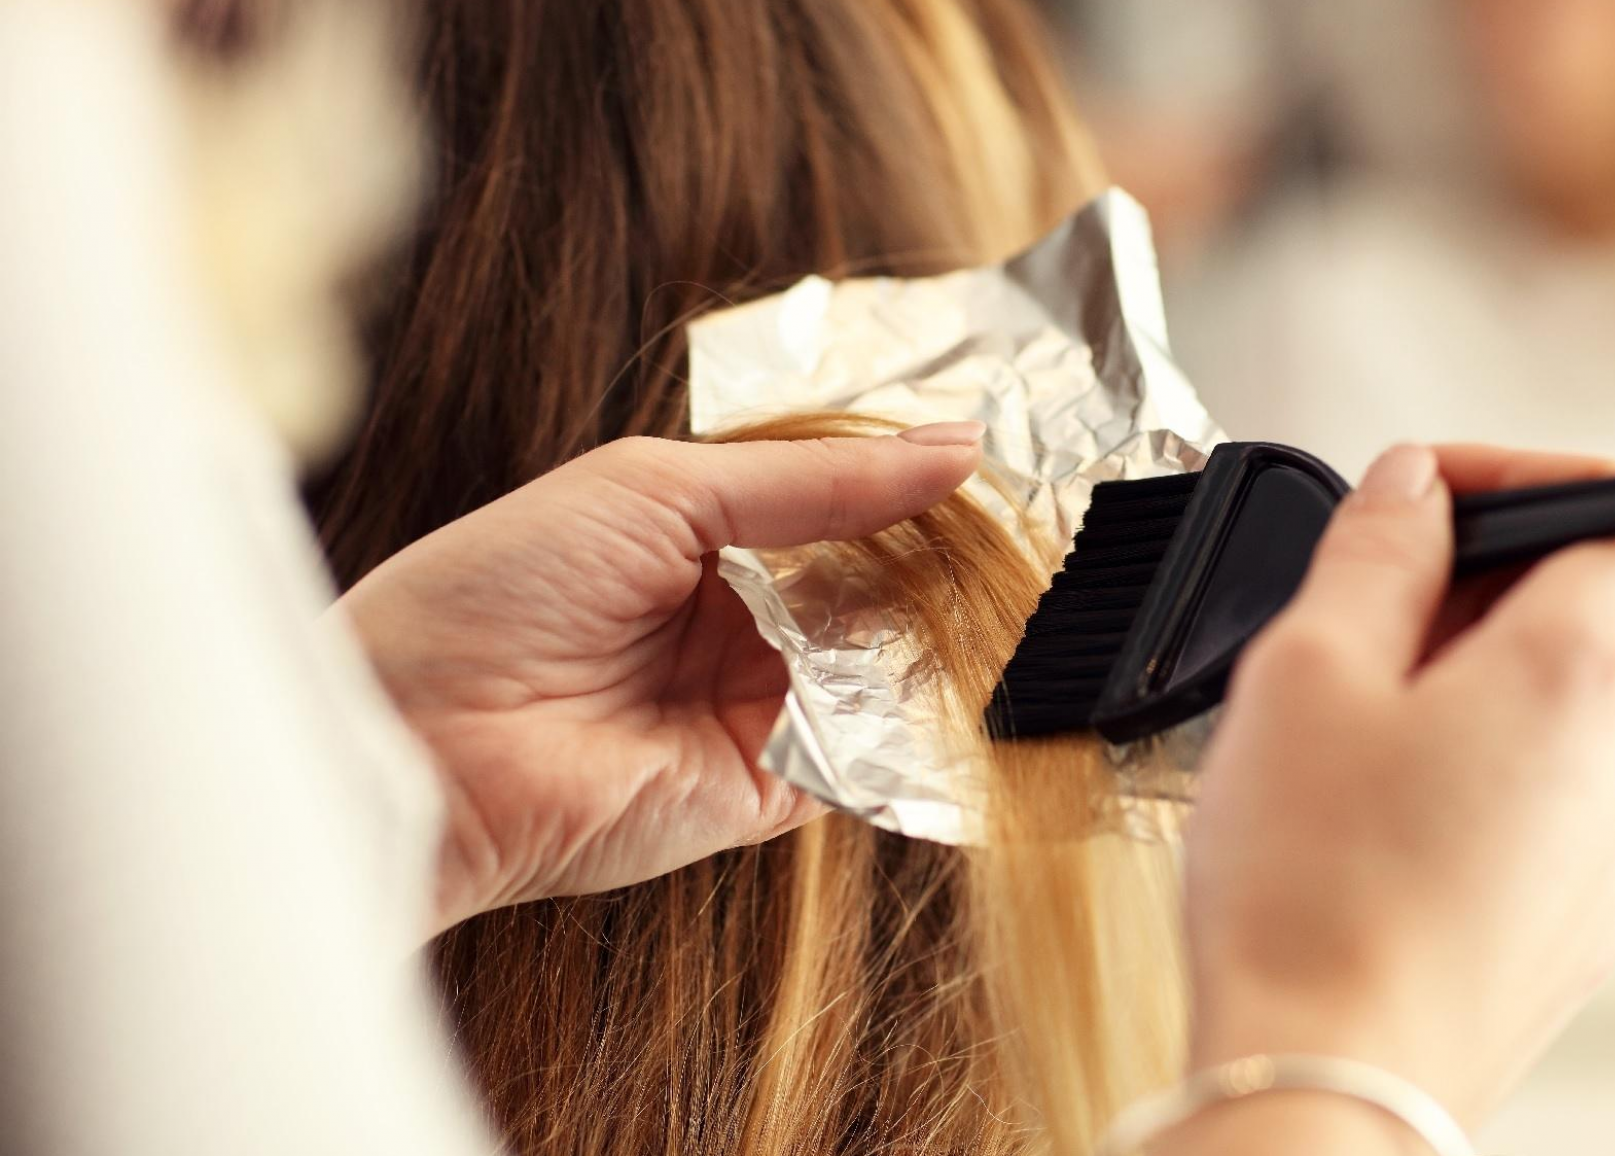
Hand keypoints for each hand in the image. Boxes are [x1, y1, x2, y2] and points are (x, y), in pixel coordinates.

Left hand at [332, 423, 985, 932]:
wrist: (416, 739)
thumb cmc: (497, 590)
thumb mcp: (659, 490)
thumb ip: (813, 479)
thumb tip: (952, 448)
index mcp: (700, 538)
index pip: (834, 504)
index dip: (908, 482)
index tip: (994, 451)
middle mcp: (734, 623)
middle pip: (871, 584)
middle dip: (940, 553)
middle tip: (1032, 517)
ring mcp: (754, 708)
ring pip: (884, 665)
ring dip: (942, 628)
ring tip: (1016, 580)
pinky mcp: (769, 792)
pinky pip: (868, 756)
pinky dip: (918, 720)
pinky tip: (970, 666)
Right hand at [1177, 443, 1614, 1148]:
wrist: (1328, 1083)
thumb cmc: (1313, 894)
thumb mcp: (1305, 671)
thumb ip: (1376, 551)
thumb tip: (1414, 485)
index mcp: (1579, 669)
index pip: (1614, 504)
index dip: (1512, 473)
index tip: (1420, 492)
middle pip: (1574, 607)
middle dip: (1459, 587)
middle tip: (1336, 629)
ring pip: (1552, 708)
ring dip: (1462, 687)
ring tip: (1343, 744)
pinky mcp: (1582, 920)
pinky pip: (1552, 805)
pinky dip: (1484, 779)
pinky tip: (1399, 820)